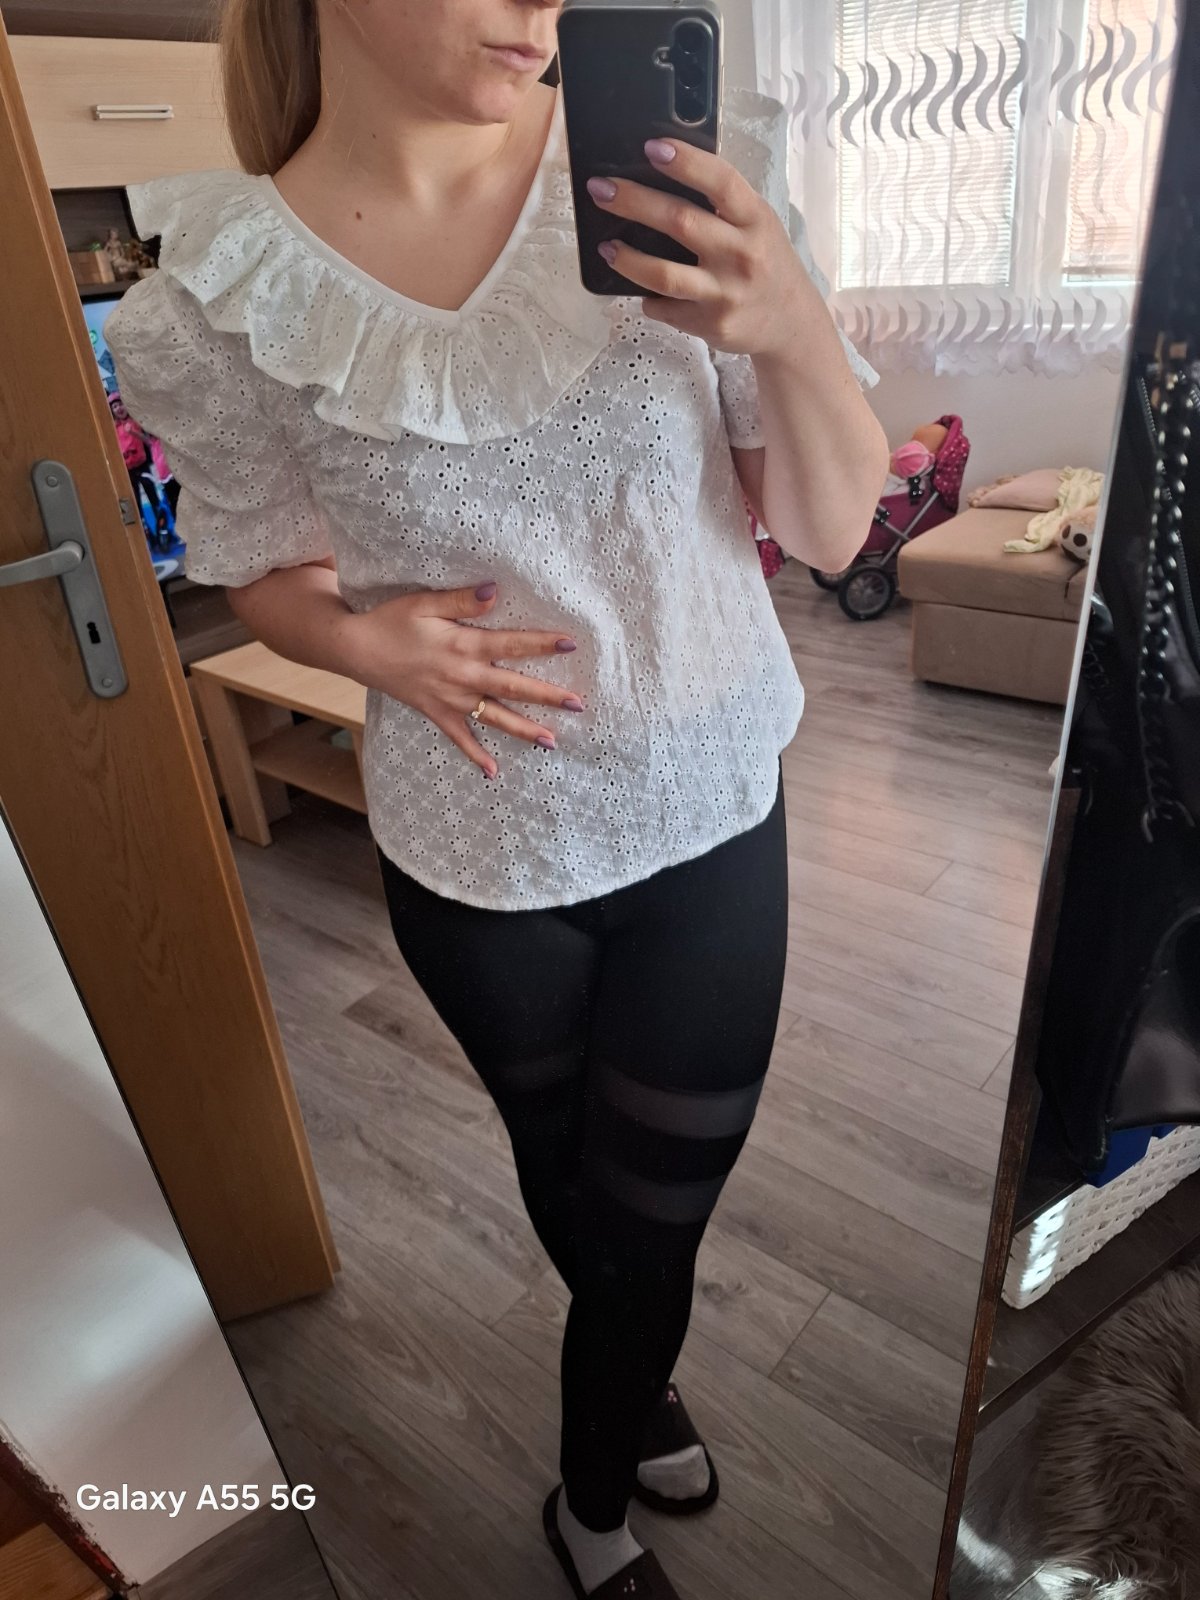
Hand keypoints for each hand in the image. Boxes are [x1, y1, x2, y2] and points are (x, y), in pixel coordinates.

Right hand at [341, 582, 583, 780]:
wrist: (357, 650)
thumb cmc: (392, 621)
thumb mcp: (425, 603)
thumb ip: (462, 601)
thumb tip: (495, 592)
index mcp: (463, 647)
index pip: (512, 645)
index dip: (542, 645)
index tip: (570, 645)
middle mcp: (462, 677)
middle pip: (513, 688)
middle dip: (547, 697)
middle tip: (578, 705)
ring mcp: (450, 700)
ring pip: (494, 718)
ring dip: (524, 730)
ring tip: (552, 741)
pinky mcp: (436, 713)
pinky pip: (460, 737)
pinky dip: (475, 755)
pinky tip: (493, 772)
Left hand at [585, 138, 813, 357]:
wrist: (792, 325)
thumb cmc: (766, 264)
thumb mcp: (759, 226)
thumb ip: (724, 206)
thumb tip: (663, 182)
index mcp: (755, 219)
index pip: (721, 181)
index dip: (686, 162)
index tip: (652, 146)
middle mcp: (742, 255)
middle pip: (680, 221)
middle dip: (634, 201)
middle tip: (601, 189)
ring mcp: (726, 293)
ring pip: (664, 275)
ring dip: (627, 259)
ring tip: (606, 247)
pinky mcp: (711, 325)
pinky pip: (666, 308)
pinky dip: (649, 299)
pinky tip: (645, 292)